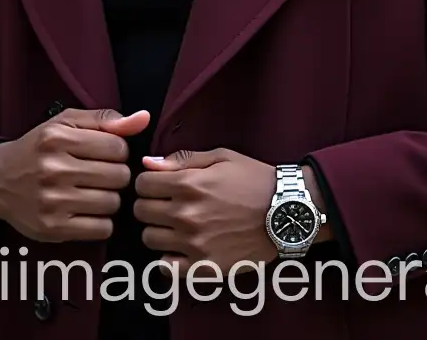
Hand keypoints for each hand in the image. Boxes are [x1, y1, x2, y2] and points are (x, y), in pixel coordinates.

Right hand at [0, 107, 148, 242]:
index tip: (105, 155)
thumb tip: (143, 118)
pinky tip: (87, 210)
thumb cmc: (39, 148)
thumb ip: (105, 119)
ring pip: (113, 203)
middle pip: (119, 176)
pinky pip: (101, 228)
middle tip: (101, 175)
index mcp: (57, 138)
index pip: (118, 147)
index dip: (118, 152)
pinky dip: (101, 221)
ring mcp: (52, 201)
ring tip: (93, 192)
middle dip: (116, 175)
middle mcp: (53, 170)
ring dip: (110, 198)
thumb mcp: (66, 123)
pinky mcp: (52, 228)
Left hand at [132, 148, 279, 275]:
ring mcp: (194, 243)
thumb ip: (181, 160)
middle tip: (166, 204)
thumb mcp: (220, 157)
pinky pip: (165, 267)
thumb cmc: (253, 179)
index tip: (158, 184)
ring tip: (175, 225)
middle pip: (141, 211)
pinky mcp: (204, 266)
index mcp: (189, 183)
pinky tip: (179, 248)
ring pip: (149, 238)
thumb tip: (147, 164)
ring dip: (158, 229)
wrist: (285, 212)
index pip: (142, 184)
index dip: (148, 182)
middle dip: (150, 204)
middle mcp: (186, 214)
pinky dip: (167, 258)